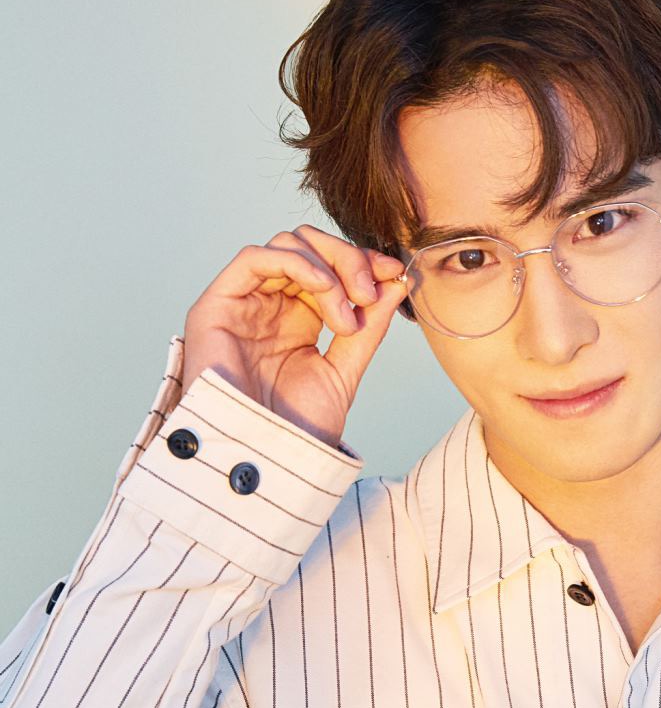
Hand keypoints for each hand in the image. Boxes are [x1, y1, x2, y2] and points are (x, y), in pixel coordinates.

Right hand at [180, 225, 409, 446]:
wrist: (263, 463)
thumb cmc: (296, 429)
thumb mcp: (344, 372)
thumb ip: (368, 328)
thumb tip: (398, 283)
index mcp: (299, 318)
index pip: (331, 266)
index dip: (364, 262)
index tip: (397, 273)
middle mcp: (270, 304)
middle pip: (311, 246)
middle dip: (350, 260)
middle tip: (372, 293)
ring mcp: (243, 303)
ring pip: (287, 244)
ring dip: (329, 268)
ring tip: (347, 314)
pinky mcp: (216, 305)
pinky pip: (255, 258)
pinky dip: (297, 263)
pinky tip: (325, 290)